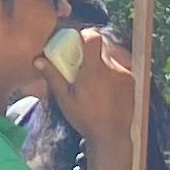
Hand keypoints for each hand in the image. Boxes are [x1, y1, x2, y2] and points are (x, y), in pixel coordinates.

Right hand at [45, 22, 139, 143]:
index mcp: (94, 70)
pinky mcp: (132, 81)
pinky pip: (120, 67)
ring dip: (102, 62)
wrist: (111, 135)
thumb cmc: (85, 118)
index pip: (94, 38)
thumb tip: (38, 60)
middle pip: (102, 47)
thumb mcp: (65, 99)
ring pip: (111, 57)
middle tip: (82, 64)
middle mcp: (112, 69)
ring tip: (94, 80)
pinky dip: (112, 72)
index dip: (86, 34)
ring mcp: (124, 74)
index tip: (79, 40)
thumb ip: (53, 76)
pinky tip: (105, 87)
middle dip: (91, 52)